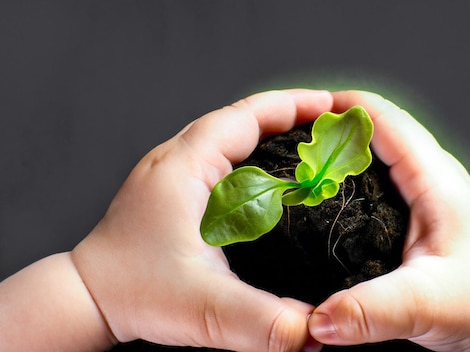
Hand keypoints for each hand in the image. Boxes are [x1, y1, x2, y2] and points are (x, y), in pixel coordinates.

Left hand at [71, 89, 332, 351]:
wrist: (86, 297)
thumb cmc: (132, 293)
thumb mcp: (203, 310)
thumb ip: (262, 321)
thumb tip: (315, 330)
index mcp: (185, 168)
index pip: (247, 116)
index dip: (295, 106)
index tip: (333, 107)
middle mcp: (177, 159)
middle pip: (243, 118)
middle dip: (292, 115)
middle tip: (333, 125)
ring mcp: (172, 172)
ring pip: (231, 134)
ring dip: (273, 132)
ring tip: (311, 142)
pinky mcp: (173, 189)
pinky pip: (221, 156)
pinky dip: (254, 154)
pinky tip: (273, 176)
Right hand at [307, 91, 469, 350]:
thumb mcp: (425, 306)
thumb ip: (371, 311)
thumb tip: (316, 319)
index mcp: (434, 180)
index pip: (381, 118)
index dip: (336, 109)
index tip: (292, 118)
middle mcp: (431, 173)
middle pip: (374, 124)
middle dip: (330, 124)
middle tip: (285, 142)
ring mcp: (427, 187)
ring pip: (377, 145)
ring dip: (340, 145)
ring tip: (297, 160)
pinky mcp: (419, 205)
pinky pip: (379, 171)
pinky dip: (350, 170)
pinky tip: (326, 192)